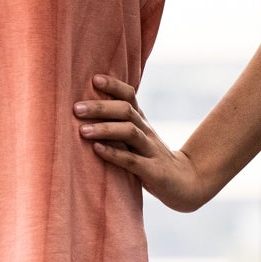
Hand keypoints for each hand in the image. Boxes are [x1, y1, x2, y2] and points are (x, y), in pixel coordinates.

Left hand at [73, 74, 208, 212]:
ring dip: (105, 129)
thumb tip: (83, 111)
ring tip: (82, 130)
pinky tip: (96, 149)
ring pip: (130, 132)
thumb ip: (116, 124)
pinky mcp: (153, 171)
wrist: (184, 182)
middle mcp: (146, 131)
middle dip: (100, 108)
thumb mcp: (136, 138)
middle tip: (76, 109)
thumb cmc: (150, 158)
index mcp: (141, 121)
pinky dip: (113, 154)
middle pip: (126, 111)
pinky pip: (132, 160)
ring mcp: (151, 150)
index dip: (114, 85)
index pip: (129, 96)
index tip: (94, 79)